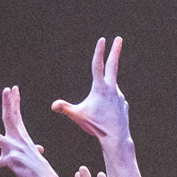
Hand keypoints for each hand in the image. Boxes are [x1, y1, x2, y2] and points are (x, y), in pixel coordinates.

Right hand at [53, 34, 130, 156]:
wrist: (116, 137)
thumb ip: (65, 108)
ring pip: (111, 87)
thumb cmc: (96, 126)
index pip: (98, 65)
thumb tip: (53, 105)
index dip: (99, 51)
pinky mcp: (123, 104)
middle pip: (113, 65)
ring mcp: (119, 96)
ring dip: (105, 88)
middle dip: (115, 50)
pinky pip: (114, 99)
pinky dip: (109, 102)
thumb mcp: (78, 116)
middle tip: (119, 38)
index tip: (102, 39)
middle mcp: (112, 88)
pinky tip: (106, 114)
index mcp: (100, 87)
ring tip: (99, 108)